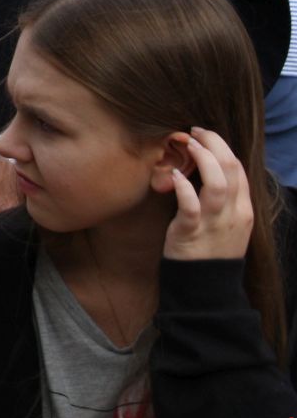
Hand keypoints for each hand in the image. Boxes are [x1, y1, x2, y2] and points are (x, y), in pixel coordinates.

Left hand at [159, 127, 253, 260]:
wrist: (205, 287)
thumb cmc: (210, 248)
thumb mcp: (226, 223)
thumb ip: (222, 199)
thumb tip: (208, 168)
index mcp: (243, 210)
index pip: (239, 171)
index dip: (223, 148)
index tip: (205, 135)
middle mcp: (233, 214)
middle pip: (231, 170)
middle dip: (215, 144)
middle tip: (195, 131)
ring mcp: (214, 224)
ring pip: (217, 184)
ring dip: (202, 159)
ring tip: (188, 144)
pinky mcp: (191, 233)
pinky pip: (191, 207)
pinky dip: (184, 188)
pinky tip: (174, 176)